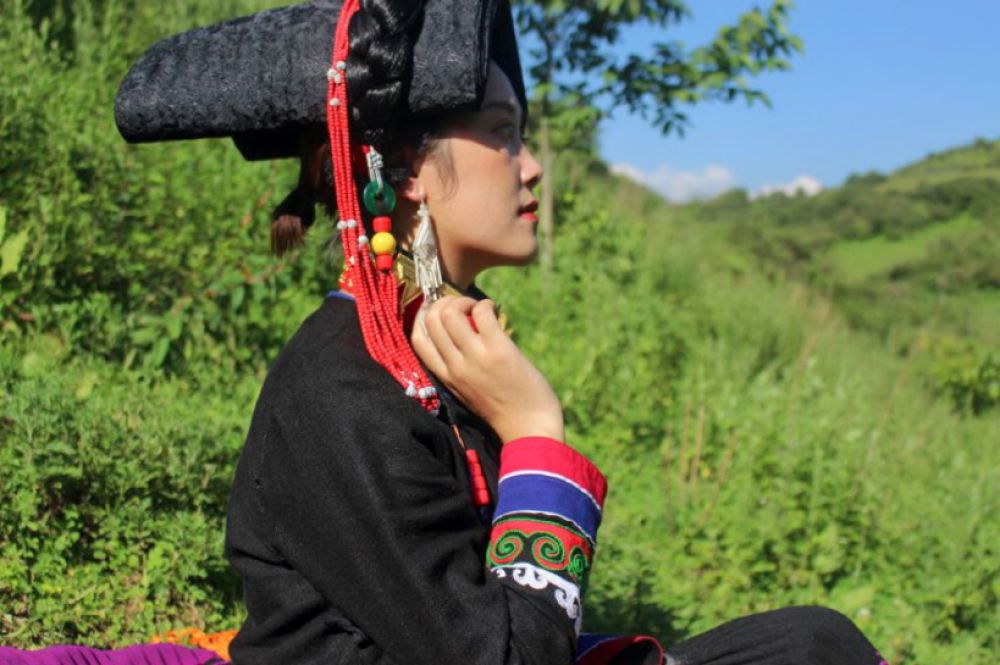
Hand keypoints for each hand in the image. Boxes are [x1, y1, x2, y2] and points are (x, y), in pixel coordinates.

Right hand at [412, 296, 563, 442]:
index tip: (442, 314)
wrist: (528, 429)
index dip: (425, 318)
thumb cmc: (502, 411)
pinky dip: (485, 304)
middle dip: (445, 304)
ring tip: (478, 308)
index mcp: (445, 377)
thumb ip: (458, 369)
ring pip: (450, 313)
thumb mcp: (468, 392)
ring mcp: (475, 357)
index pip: (417, 339)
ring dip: (464, 301)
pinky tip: (494, 310)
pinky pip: (481, 312)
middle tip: (464, 308)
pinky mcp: (498, 350)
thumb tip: (461, 336)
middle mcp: (455, 366)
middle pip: (430, 320)